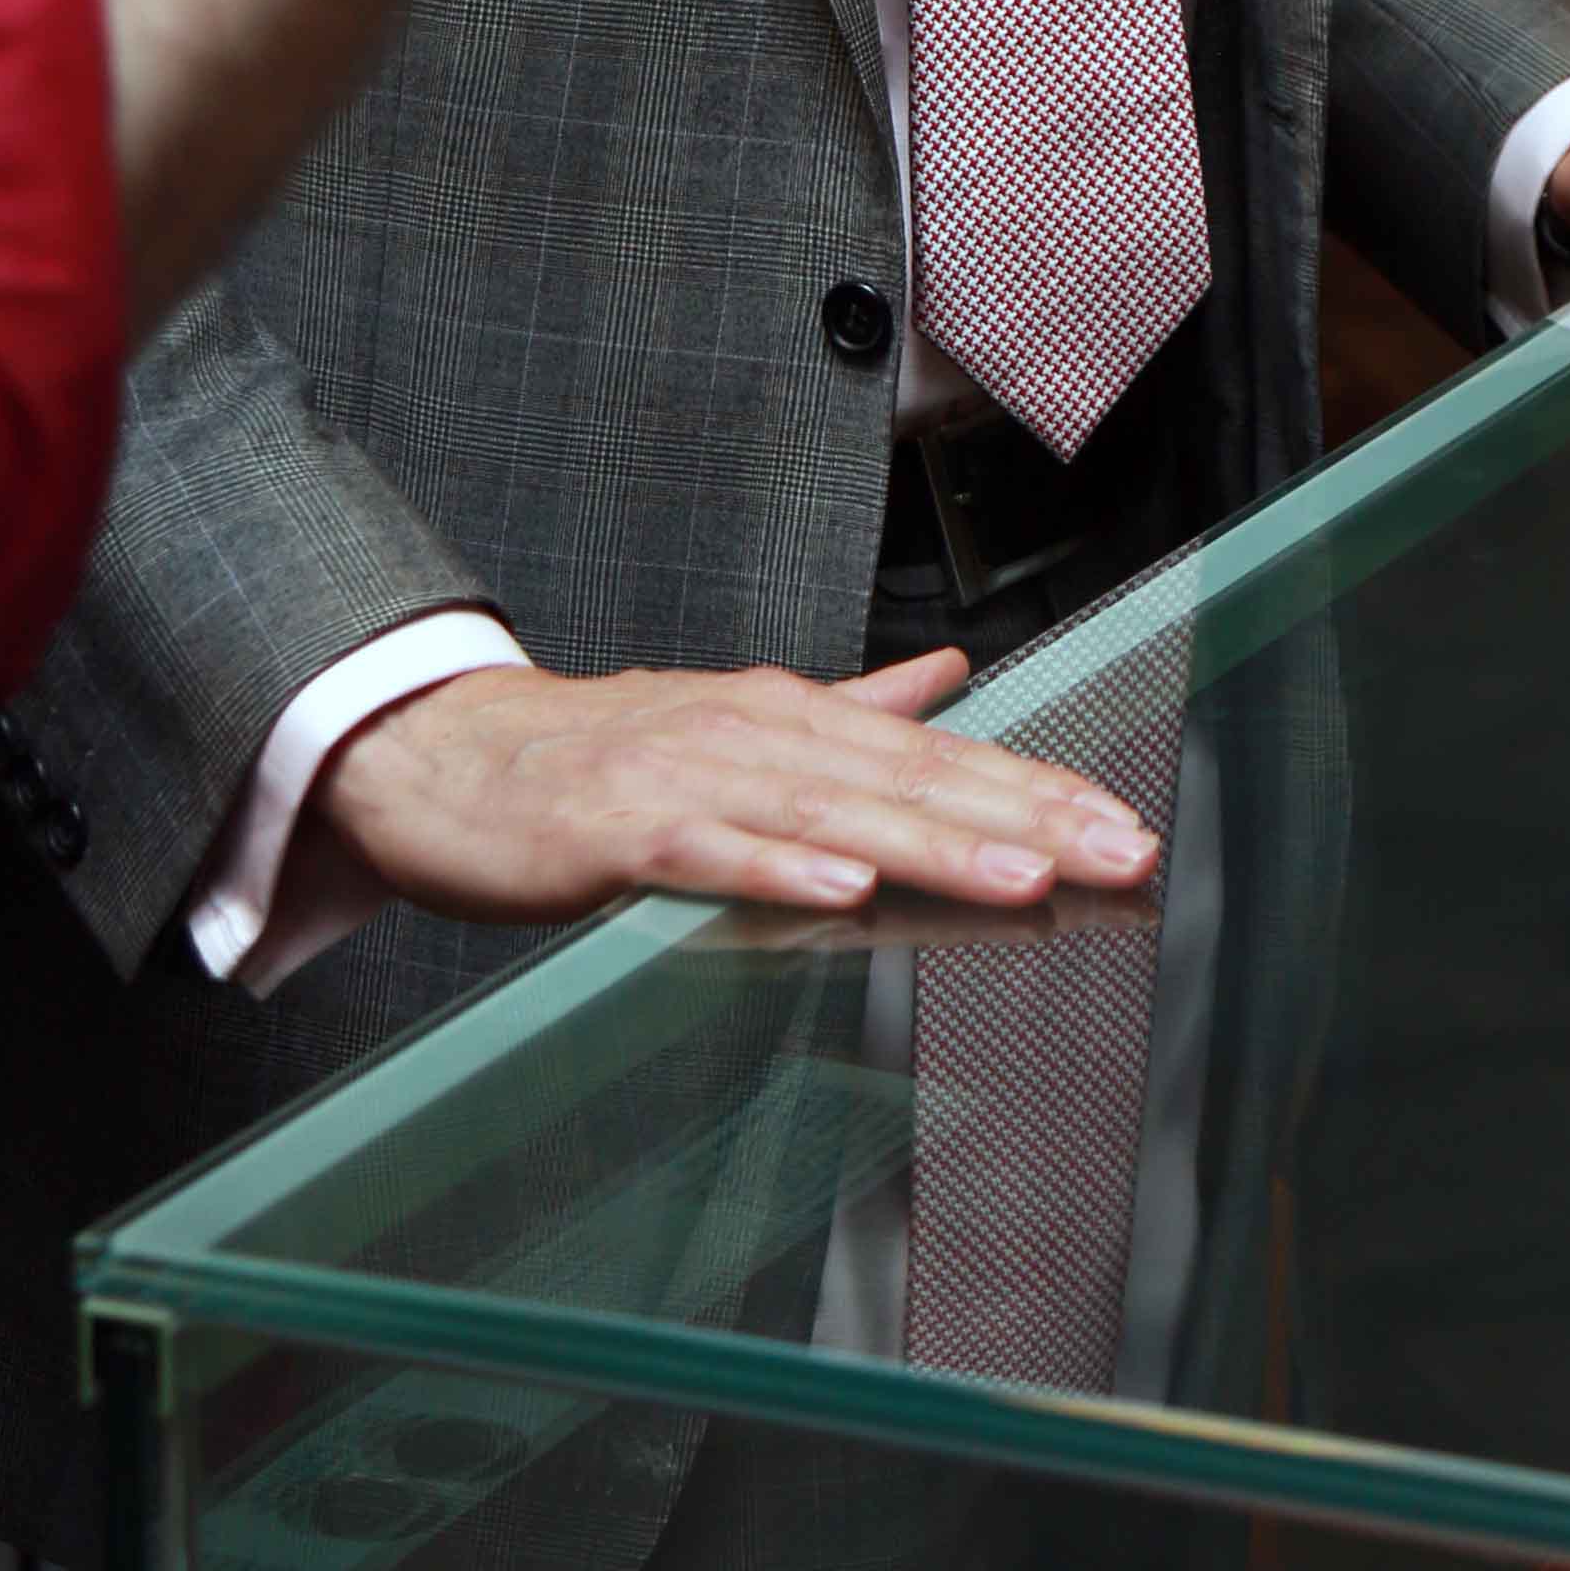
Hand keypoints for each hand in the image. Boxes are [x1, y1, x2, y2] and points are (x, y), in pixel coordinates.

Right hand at [312, 652, 1163, 928]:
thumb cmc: (597, 752)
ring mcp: (689, 778)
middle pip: (911, 781)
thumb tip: (949, 679)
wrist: (442, 755)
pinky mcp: (618, 829)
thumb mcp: (742, 719)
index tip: (1127, 829)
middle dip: (1026, 820)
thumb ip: (851, 707)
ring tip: (1023, 878)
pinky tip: (842, 891)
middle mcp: (756, 733)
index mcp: (794, 716)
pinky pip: (710, 853)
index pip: (943, 757)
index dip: (1039, 790)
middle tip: (1121, 855)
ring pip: (832, 813)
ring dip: (932, 846)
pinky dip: (777, 870)